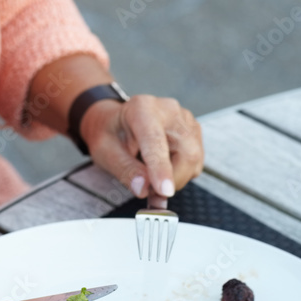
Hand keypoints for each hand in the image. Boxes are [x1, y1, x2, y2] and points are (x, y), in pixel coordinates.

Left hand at [79, 95, 203, 204]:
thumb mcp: (105, 150)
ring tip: (153, 175)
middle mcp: (169, 110)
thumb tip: (143, 188)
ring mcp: (185, 119)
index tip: (164, 191)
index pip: (155, 140)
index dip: (161, 168)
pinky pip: (196, 161)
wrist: (118, 121)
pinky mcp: (194, 131)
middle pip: (186, 152)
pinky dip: (182, 173)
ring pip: (194, 160)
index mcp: (142, 108)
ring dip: (176, 178)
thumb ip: (124, 169)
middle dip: (172, 179)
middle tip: (152, 192)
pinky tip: (163, 167)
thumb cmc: (111, 132)